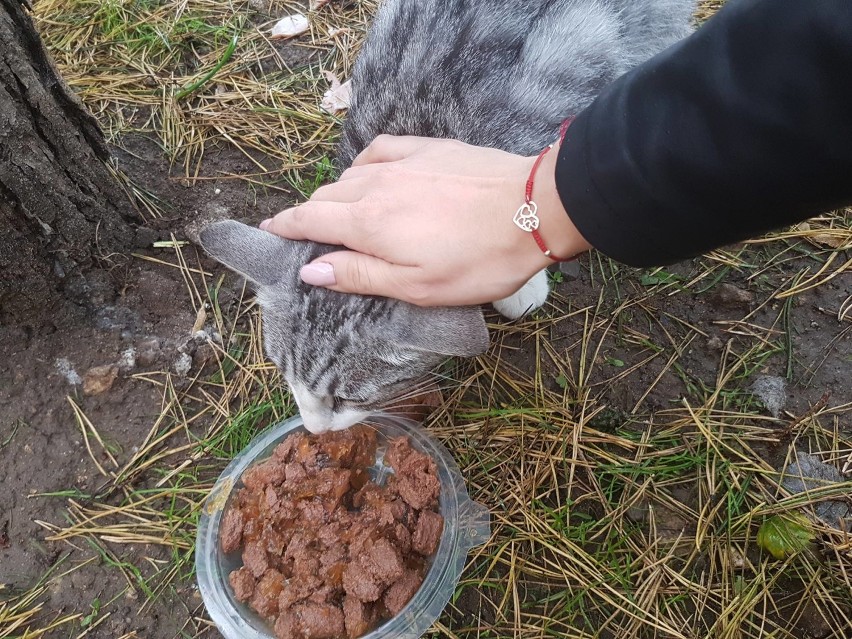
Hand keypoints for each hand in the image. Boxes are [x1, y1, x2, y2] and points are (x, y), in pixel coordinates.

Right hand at [260, 135, 590, 306]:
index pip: (308, 221)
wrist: (532, 210)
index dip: (284, 228)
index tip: (268, 232)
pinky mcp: (427, 148)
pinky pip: (378, 149)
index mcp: (368, 224)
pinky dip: (363, 165)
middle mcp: (375, 185)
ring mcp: (402, 162)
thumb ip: (359, 275)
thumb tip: (310, 270)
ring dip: (335, 195)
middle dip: (308, 216)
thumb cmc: (478, 259)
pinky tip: (368, 173)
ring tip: (337, 212)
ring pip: (349, 175)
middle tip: (303, 233)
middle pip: (325, 198)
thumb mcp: (416, 286)